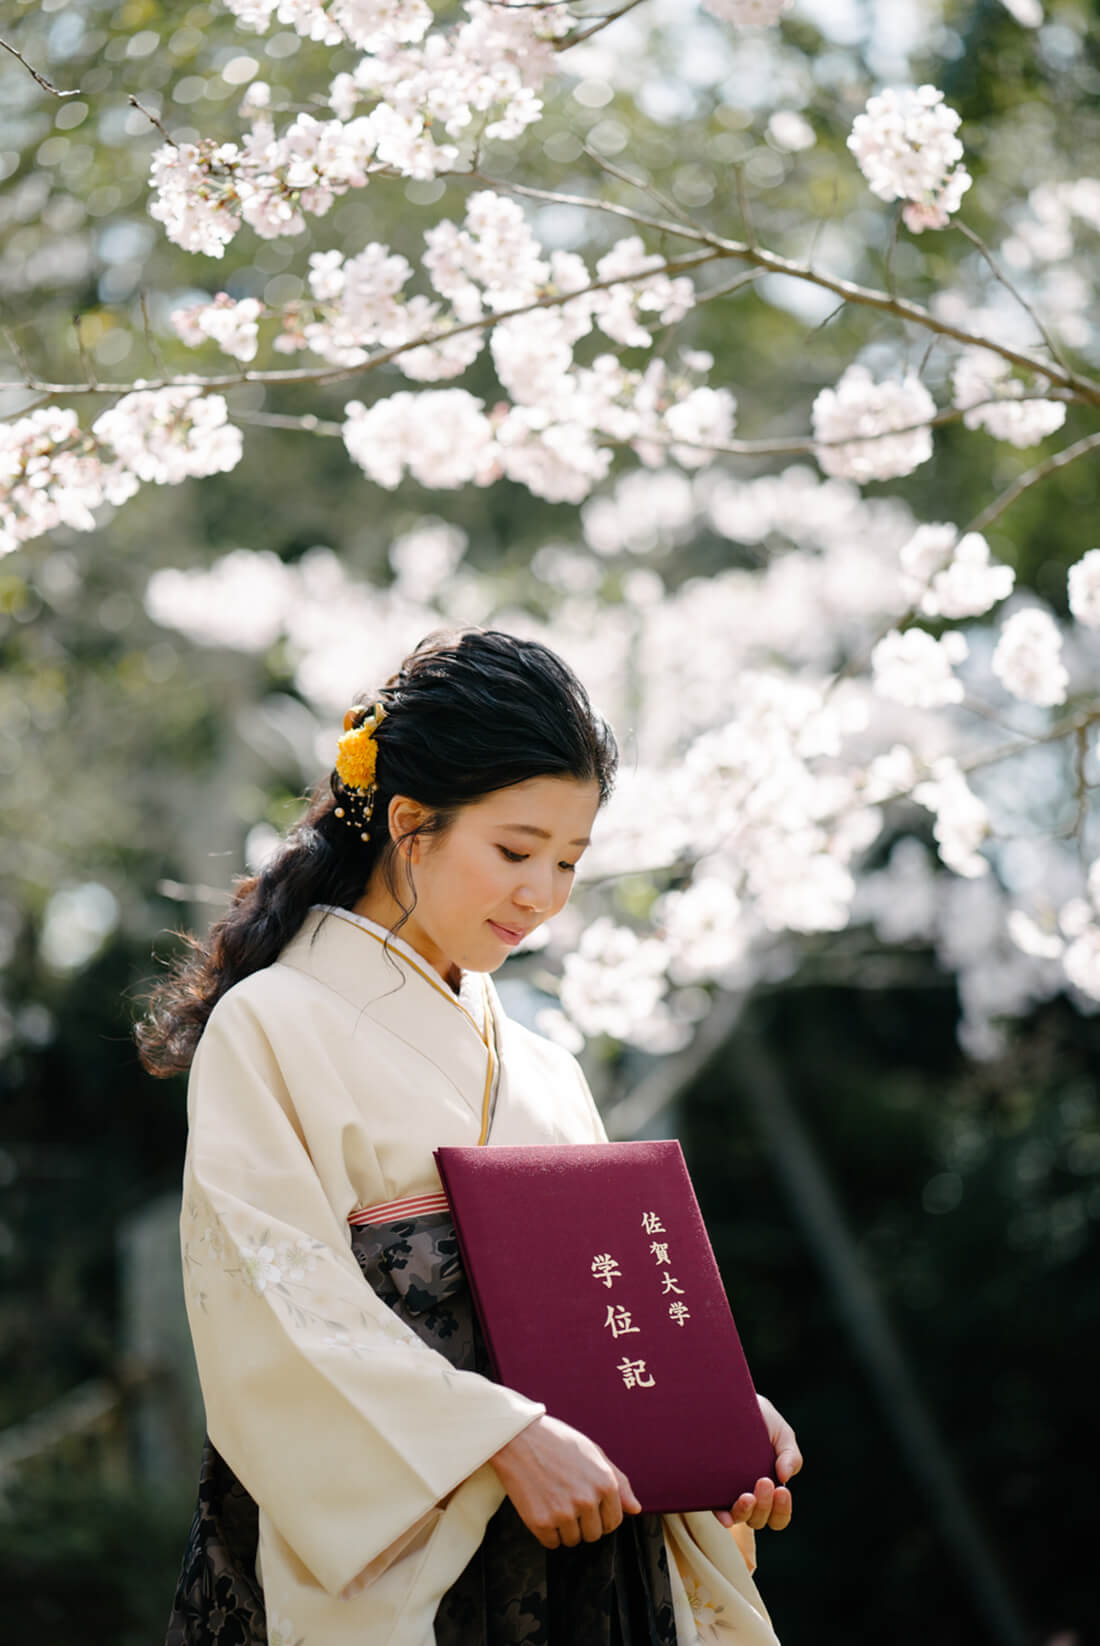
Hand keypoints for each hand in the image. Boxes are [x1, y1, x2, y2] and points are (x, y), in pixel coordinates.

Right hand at [489, 1413, 641, 1548]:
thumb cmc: (557, 1441)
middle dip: (583, 1523)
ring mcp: (564, 1513)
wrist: (518, 1437)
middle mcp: (588, 1501)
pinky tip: (541, 1508)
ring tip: (553, 1501)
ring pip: (573, 1540)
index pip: (613, 1521)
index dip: (601, 1515)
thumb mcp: (594, 1453)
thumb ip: (619, 1482)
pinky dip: (547, 1532)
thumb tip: (635, 1509)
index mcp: (605, 1484)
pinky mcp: (541, 1522)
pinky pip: (551, 1543)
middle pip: (593, 1535)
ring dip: (564, 1528)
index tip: (587, 1505)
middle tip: (567, 1500)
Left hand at [713, 1392, 802, 1532]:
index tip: (782, 1490)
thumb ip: (790, 1454)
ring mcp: (728, 1492)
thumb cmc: (758, 1418)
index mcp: (769, 1486)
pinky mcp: (709, 1487)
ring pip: (740, 1517)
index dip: (782, 1510)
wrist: (727, 1397)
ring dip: (747, 1511)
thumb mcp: (780, 1433)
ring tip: (747, 1495)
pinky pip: (715, 1508)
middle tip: (764, 1481)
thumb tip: (785, 1477)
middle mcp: (749, 1494)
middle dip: (766, 1505)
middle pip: (760, 1519)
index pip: (778, 1515)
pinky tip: (725, 1514)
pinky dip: (723, 1515)